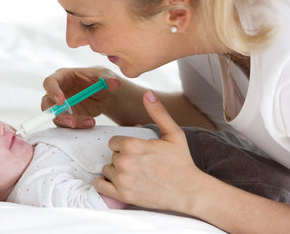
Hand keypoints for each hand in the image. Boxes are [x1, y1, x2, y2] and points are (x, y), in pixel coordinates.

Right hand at [41, 67, 120, 128]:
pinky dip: (78, 127)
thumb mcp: (105, 75)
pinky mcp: (67, 117)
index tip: (61, 101)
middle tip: (72, 121)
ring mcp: (61, 106)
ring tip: (90, 122)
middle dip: (57, 114)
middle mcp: (58, 91)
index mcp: (63, 76)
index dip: (52, 91)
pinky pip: (66, 125)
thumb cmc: (101, 79)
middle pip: (46, 104)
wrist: (107, 94)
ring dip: (70, 123)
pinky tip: (91, 123)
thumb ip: (107, 78)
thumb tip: (113, 83)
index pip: (50, 82)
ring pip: (56, 117)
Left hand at [94, 90, 204, 212]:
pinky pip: (100, 186)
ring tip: (133, 174)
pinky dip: (105, 184)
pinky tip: (116, 182)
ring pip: (107, 170)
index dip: (123, 145)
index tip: (134, 151)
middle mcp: (125, 161)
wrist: (189, 191)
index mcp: (133, 145)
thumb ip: (158, 112)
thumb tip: (148, 94)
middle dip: (122, 158)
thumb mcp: (173, 133)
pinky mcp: (122, 195)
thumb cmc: (182, 162)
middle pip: (111, 156)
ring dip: (116, 171)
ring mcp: (122, 180)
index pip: (113, 142)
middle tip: (138, 164)